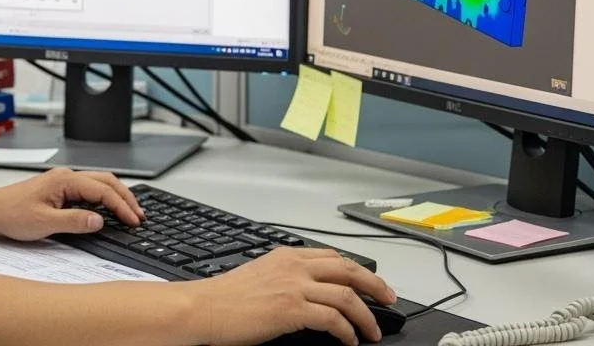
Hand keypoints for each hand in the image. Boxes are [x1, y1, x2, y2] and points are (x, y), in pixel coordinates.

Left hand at [0, 168, 144, 240]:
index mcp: (64, 180)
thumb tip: (100, 221)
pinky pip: (89, 190)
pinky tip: (108, 210)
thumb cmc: (11, 213)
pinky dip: (104, 198)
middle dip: (126, 197)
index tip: (133, 221)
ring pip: (99, 184)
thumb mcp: (44, 223)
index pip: (103, 190)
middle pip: (106, 181)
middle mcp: (66, 176)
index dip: (121, 206)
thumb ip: (74, 221)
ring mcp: (63, 182)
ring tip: (130, 213)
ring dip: (116, 197)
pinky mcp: (60, 189)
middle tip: (139, 215)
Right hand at [195, 247, 397, 345]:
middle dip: (375, 285)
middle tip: (389, 299)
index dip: (358, 270)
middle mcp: (294, 267)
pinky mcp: (291, 309)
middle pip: (349, 269)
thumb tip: (310, 294)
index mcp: (287, 256)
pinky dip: (346, 331)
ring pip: (346, 295)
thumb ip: (286, 277)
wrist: (205, 308)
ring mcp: (294, 286)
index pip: (333, 257)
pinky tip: (348, 340)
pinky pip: (332, 319)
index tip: (370, 283)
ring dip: (366, 315)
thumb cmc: (225, 297)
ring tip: (372, 331)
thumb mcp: (260, 275)